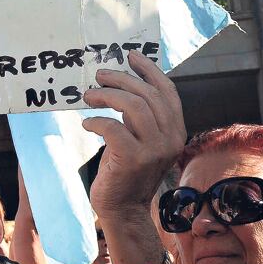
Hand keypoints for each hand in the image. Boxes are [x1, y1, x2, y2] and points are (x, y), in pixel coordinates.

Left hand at [82, 51, 185, 216]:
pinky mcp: (133, 158)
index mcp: (175, 130)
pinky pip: (113, 127)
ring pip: (133, 106)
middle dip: (120, 79)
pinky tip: (87, 123)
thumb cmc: (124, 171)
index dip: (148, 70)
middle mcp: (170, 137)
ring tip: (88, 95)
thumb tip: (121, 86)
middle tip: (98, 76)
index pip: (166, 91)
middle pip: (147, 94)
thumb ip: (139, 117)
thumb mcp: (139, 140)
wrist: (122, 208)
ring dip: (107, 95)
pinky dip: (96, 120)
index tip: (130, 56)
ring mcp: (154, 148)